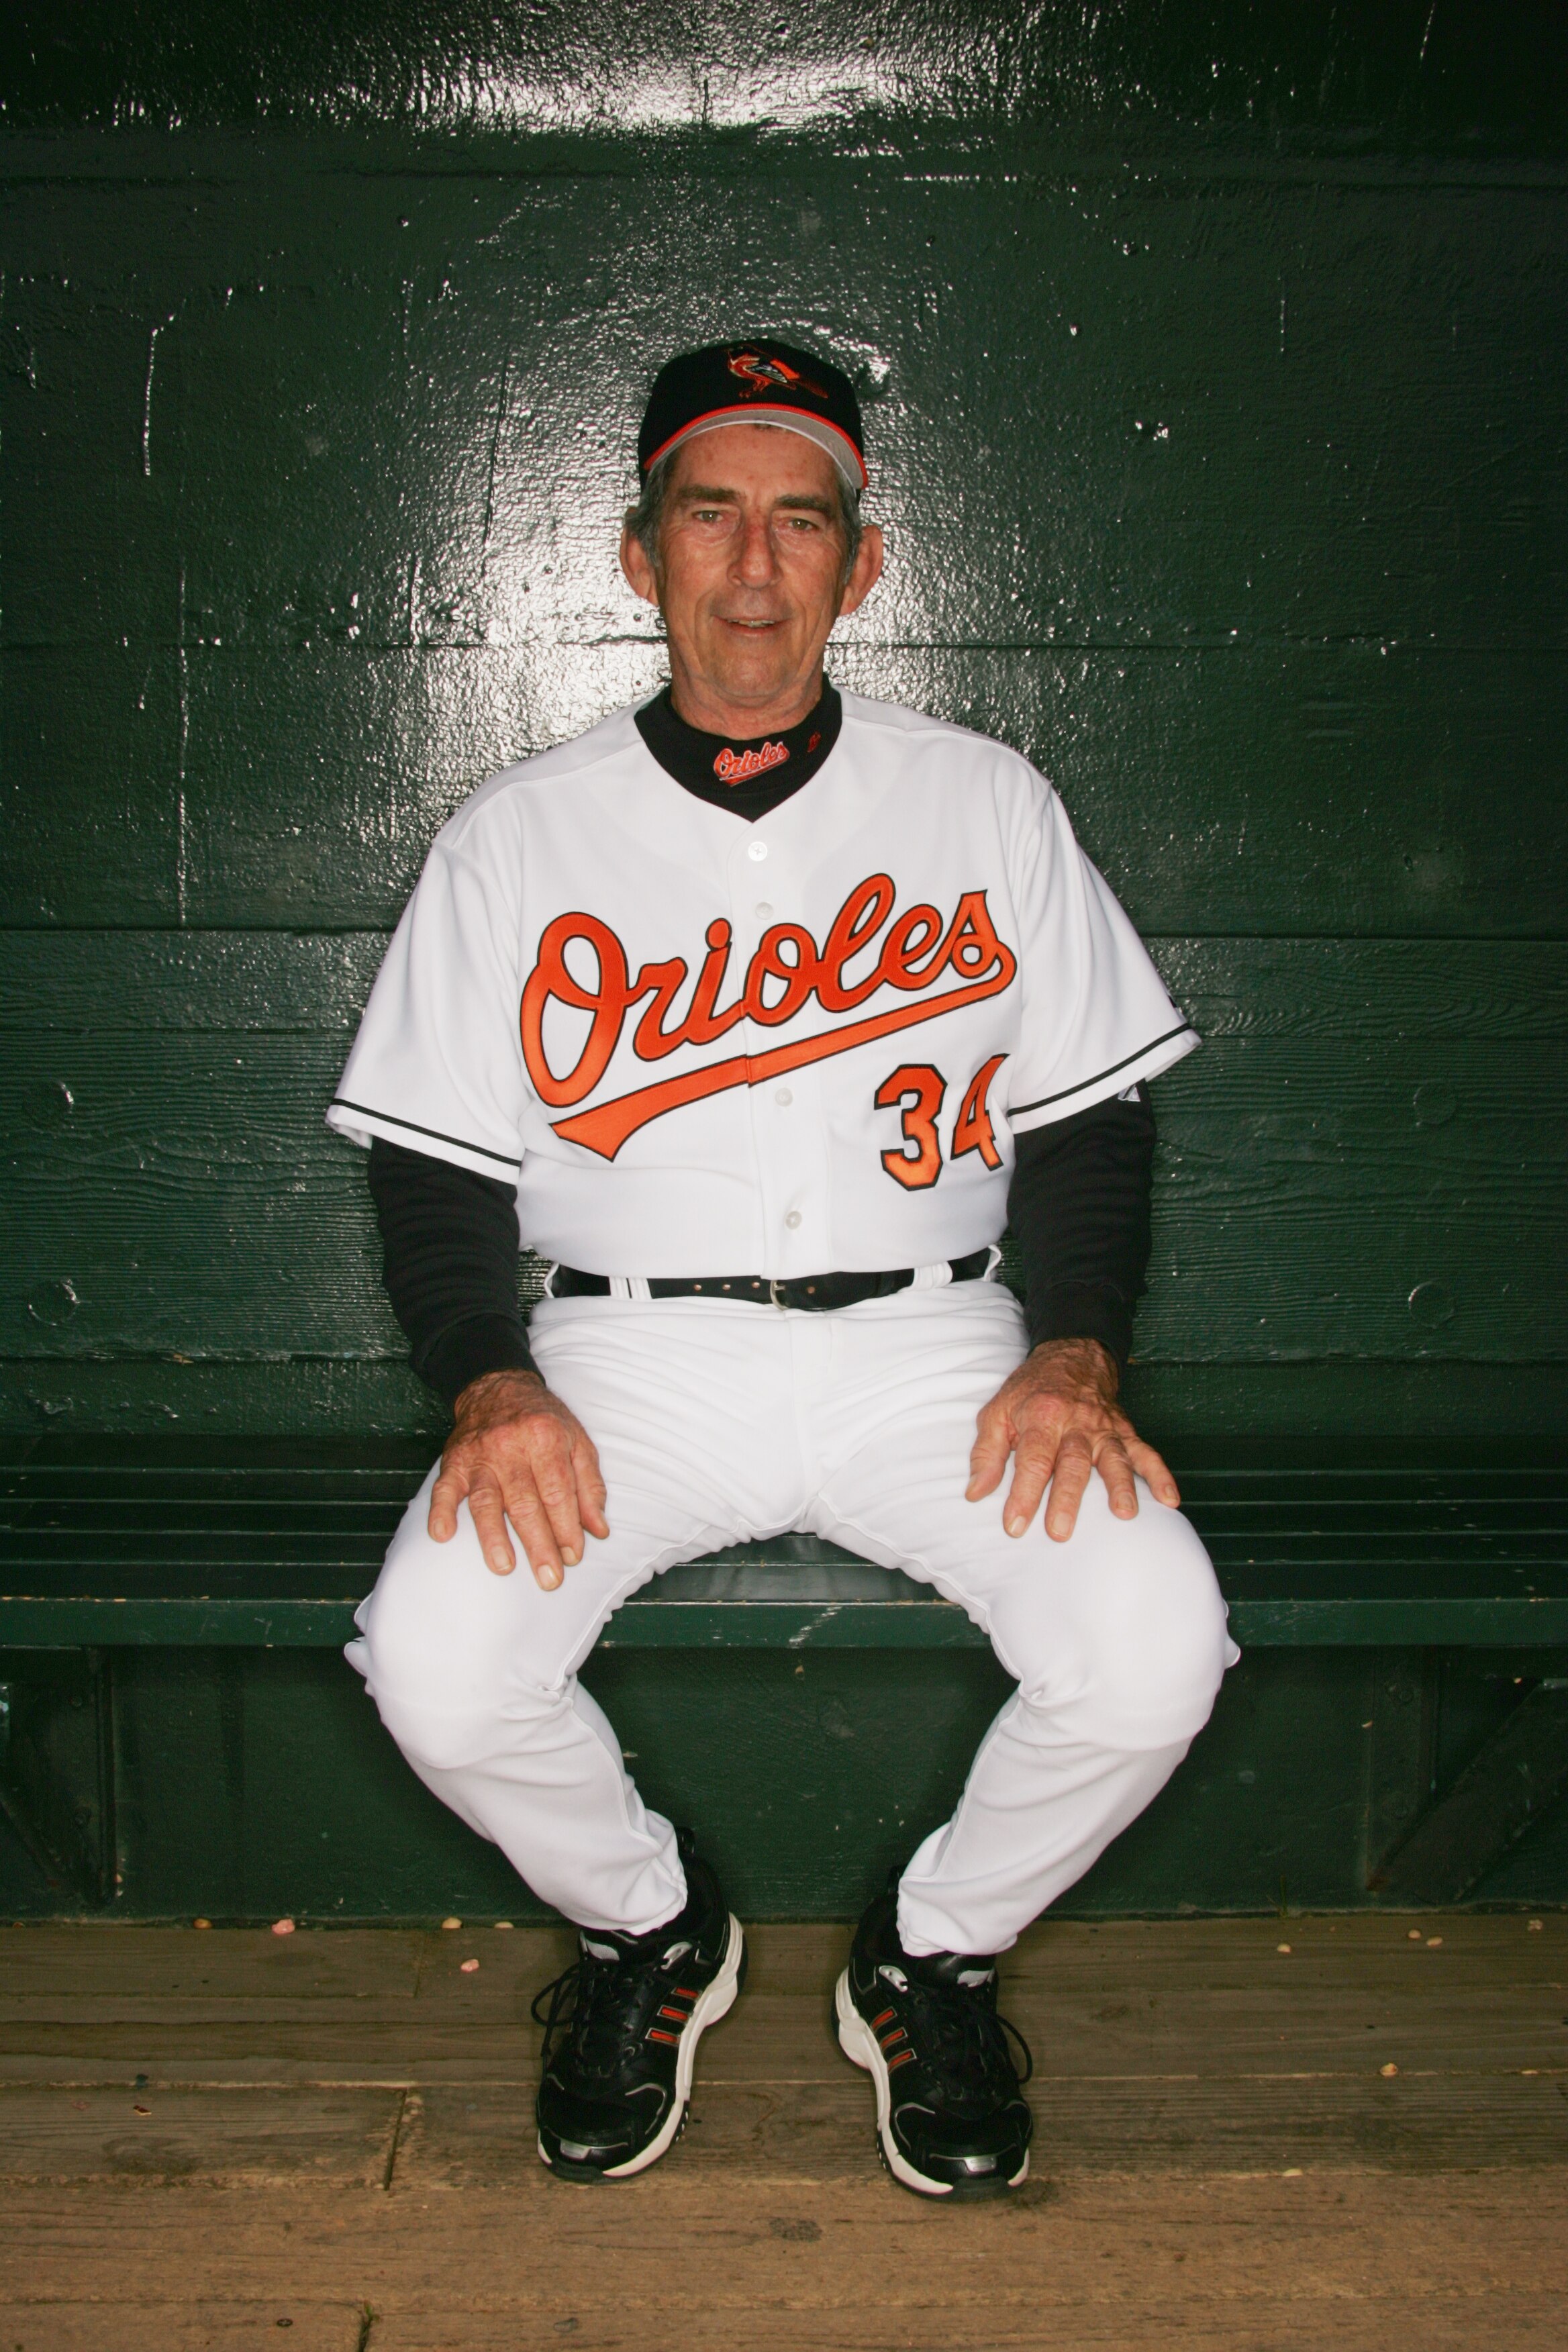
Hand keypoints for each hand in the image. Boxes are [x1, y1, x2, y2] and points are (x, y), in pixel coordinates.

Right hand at [429, 1368, 608, 1588]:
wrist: (497, 1386)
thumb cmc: (543, 1420)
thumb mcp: (577, 1442)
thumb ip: (590, 1486)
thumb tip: (598, 1530)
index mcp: (546, 1438)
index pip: (558, 1492)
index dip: (567, 1528)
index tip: (573, 1557)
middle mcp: (512, 1446)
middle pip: (525, 1502)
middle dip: (539, 1544)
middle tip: (549, 1579)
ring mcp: (480, 1455)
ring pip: (486, 1500)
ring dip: (493, 1536)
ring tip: (504, 1566)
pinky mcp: (454, 1461)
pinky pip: (443, 1488)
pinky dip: (440, 1511)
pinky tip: (442, 1535)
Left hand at [966, 1337, 1179, 1543]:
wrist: (1073, 1355)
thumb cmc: (1031, 1391)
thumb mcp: (997, 1412)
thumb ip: (986, 1454)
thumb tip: (976, 1493)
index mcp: (1040, 1417)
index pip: (1032, 1459)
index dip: (1023, 1494)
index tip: (1015, 1526)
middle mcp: (1075, 1423)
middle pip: (1072, 1463)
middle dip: (1066, 1498)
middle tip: (1060, 1532)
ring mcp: (1104, 1429)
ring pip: (1113, 1458)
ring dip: (1121, 1486)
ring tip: (1124, 1514)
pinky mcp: (1125, 1432)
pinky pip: (1146, 1453)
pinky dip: (1160, 1475)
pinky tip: (1170, 1500)